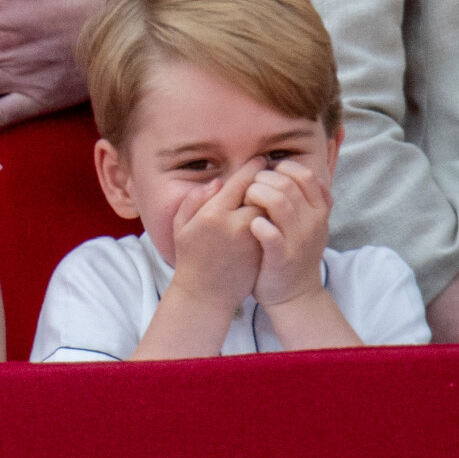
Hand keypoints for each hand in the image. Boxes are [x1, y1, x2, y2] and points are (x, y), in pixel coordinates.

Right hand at [171, 158, 265, 313]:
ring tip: (274, 192)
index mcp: (214, 214)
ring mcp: (252, 240)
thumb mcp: (182, 226)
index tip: (259, 161)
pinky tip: (274, 212)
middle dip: (268, 182)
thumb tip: (218, 182)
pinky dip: (276, 216)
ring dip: (274, 200)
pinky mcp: (263, 253)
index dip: (254, 167)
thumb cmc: (190, 257)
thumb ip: (195, 199)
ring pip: (272, 210)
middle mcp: (235, 225)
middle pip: (263, 192)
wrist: (205, 296)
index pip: (242, 180)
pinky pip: (275, 226)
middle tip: (271, 175)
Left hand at [244, 160, 331, 307]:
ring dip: (256, 196)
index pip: (305, 175)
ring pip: (278, 202)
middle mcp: (314, 222)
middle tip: (250, 191)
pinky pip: (270, 233)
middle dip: (262, 181)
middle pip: (287, 184)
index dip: (282, 169)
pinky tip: (252, 225)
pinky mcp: (282, 258)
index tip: (266, 176)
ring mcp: (299, 240)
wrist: (296, 295)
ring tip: (247, 203)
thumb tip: (285, 166)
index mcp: (320, 210)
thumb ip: (303, 197)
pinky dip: (258, 224)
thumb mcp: (309, 222)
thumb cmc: (293, 251)